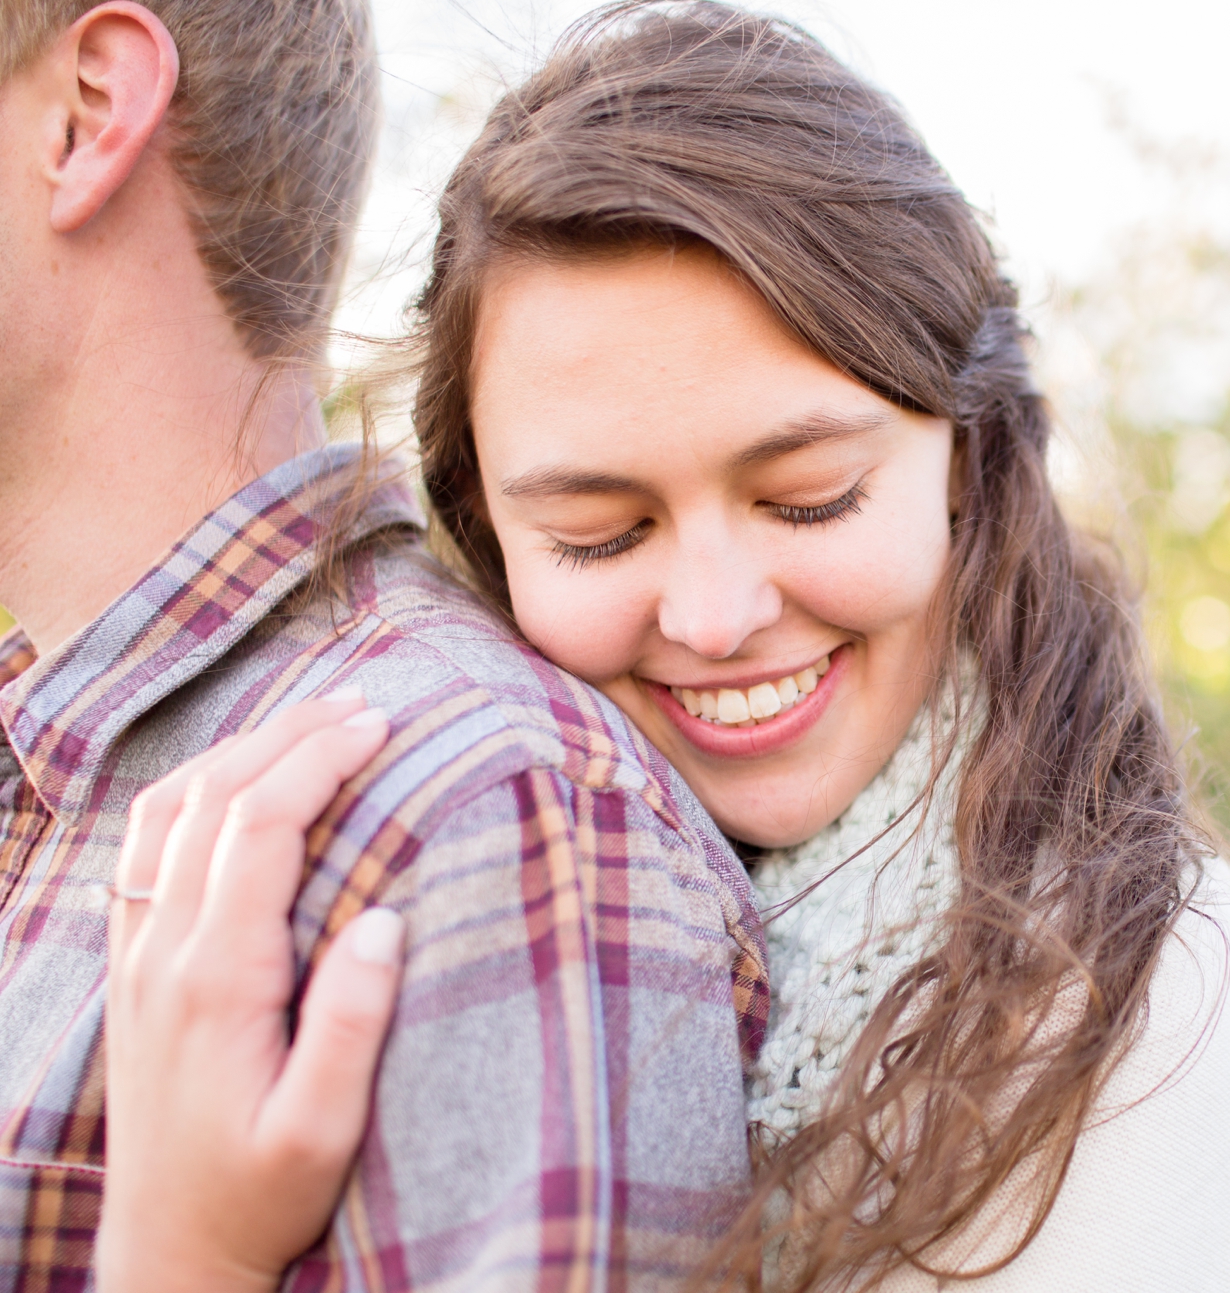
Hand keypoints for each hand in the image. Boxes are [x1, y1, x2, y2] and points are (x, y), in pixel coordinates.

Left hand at [95, 694, 403, 1292]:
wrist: (169, 1251)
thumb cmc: (258, 1195)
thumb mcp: (321, 1130)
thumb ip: (351, 1025)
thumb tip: (386, 920)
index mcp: (215, 980)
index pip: (258, 829)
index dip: (318, 760)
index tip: (381, 723)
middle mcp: (163, 953)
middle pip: (213, 800)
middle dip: (289, 735)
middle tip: (363, 700)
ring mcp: (137, 956)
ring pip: (169, 813)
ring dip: (239, 751)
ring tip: (310, 719)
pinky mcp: (133, 969)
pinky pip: (147, 848)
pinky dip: (195, 790)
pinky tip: (239, 782)